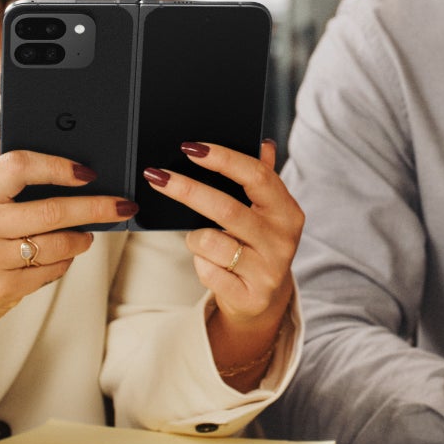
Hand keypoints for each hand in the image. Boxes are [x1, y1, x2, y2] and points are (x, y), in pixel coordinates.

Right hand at [0, 144, 136, 381]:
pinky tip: (61, 256)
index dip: (59, 166)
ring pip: (56, 244)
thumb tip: (8, 126)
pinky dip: (64, 262)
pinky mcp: (2, 288)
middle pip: (51, 210)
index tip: (88, 172)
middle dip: (95, 207)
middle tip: (121, 206)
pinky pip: (50, 271)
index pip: (19, 166)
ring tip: (85, 234)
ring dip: (81, 238)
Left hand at [142, 140, 300, 387]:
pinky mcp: (250, 296)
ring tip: (204, 241)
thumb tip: (263, 143)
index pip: (257, 176)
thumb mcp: (265, 213)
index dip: (223, 159)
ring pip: (210, 242)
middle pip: (226, 208)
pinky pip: (207, 271)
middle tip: (156, 176)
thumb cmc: (257, 245)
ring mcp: (268, 270)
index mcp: (287, 211)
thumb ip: (262, 178)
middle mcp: (282, 240)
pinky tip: (212, 266)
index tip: (190, 148)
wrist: (264, 300)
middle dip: (187, 189)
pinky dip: (200, 264)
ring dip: (195, 238)